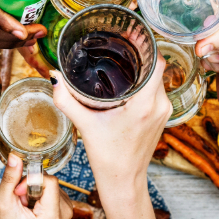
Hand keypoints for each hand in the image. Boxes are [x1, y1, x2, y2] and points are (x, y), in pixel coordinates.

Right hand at [0, 154, 72, 218]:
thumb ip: (10, 178)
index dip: (31, 180)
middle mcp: (65, 213)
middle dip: (31, 184)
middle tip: (20, 199)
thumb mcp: (2, 201)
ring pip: (50, 181)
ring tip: (25, 203)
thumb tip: (15, 156)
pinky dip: (39, 190)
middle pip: (51, 181)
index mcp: (51, 217)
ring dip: (34, 187)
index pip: (50, 181)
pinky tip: (31, 202)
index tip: (17, 190)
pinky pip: (52, 185)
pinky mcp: (65, 204)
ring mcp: (67, 209)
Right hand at [52, 56, 170, 196]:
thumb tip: (54, 78)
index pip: (157, 62)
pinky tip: (129, 80)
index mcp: (145, 104)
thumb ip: (67, 100)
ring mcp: (164, 112)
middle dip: (141, 55)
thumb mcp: (85, 126)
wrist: (124, 182)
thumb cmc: (108, 158)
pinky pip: (158, 91)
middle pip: (157, 68)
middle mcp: (160, 105)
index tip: (131, 36)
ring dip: (144, 69)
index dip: (147, 45)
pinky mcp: (162, 118)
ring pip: (158, 79)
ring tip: (123, 60)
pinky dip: (146, 83)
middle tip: (121, 44)